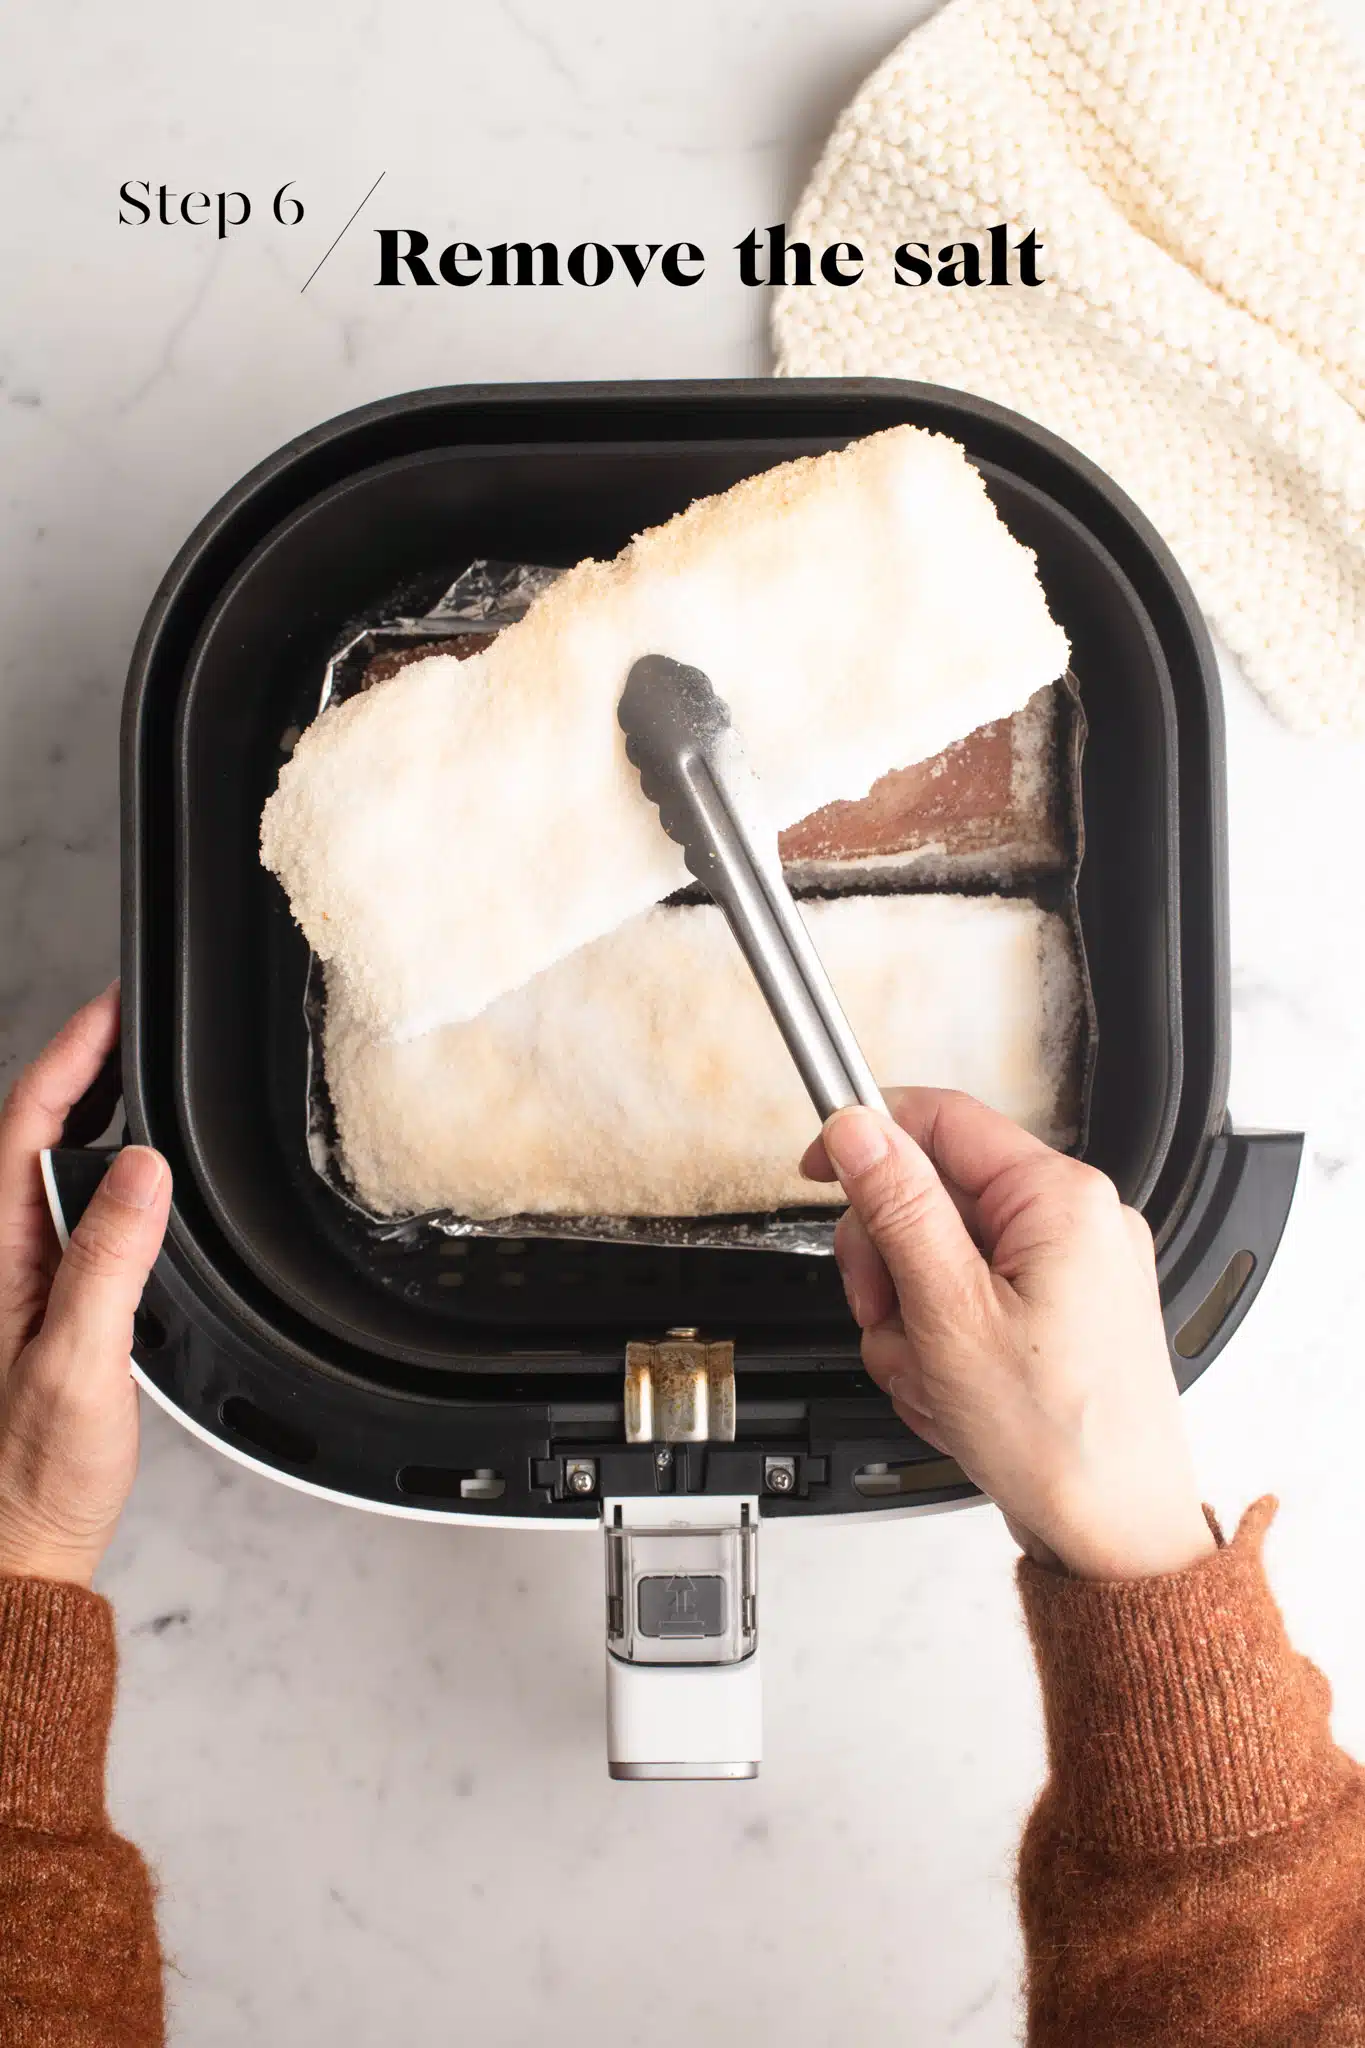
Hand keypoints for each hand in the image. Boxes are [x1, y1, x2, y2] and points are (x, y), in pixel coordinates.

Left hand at [0, 986, 170, 1586]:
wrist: (18, 1548)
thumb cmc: (30, 1473)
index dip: (69, 1057)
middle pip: (32, 1132)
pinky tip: (136, 1170)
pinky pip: (71, 1213)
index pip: (24, 1125)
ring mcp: (19, 1280)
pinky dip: (104, 1168)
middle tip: (135, 1021)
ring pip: (48, 1168)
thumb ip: (105, 1263)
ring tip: (139, 1070)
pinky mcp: (44, 1307)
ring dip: (90, 1110)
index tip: (111, 1009)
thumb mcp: (76, 1364)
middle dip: (82, 1065)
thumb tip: (144, 1170)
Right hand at [802, 1090, 1213, 1580]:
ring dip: (912, 1319)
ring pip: (941, 1256)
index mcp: (1061, 1198)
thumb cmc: (1059, 1440)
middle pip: (933, 1194)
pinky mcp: (1063, 1313)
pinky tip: (954, 1391)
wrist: (1115, 1535)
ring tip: (933, 1375)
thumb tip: (858, 1130)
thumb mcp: (949, 1313)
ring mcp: (1073, 1270)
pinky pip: (971, 1299)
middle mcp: (1078, 1221)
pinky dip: (945, 1344)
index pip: (941, 1119)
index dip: (868, 1138)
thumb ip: (900, 1207)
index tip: (816, 1167)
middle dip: (890, 1262)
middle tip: (887, 1316)